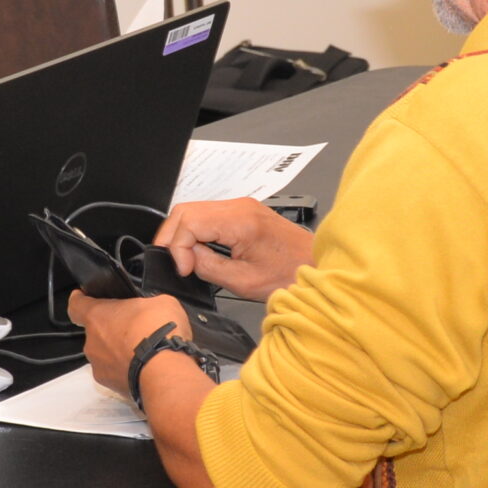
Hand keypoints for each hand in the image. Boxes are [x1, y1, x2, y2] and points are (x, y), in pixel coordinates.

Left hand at [69, 289, 190, 395]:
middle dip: (114, 330)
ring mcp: (100, 367)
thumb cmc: (158, 333)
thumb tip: (152, 310)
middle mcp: (92, 343)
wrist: (165, 371)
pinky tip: (147, 366)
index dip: (80, 300)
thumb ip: (148, 304)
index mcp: (97, 316)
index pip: (76, 305)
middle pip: (96, 333)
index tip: (83, 297)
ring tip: (146, 350)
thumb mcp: (161, 302)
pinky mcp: (112, 386)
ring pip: (106, 356)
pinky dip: (128, 370)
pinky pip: (117, 374)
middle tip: (136, 327)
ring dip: (121, 352)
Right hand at [154, 199, 314, 302]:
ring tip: (185, 260)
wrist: (314, 266)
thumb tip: (184, 258)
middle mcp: (240, 206)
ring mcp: (241, 206)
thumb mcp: (242, 281)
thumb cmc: (288, 274)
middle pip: (186, 210)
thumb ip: (208, 267)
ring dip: (183, 234)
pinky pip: (208, 215)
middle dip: (173, 237)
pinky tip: (198, 250)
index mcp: (241, 221)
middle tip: (175, 263)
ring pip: (194, 210)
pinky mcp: (242, 211)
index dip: (177, 247)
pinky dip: (196, 231)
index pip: (189, 221)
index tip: (183, 268)